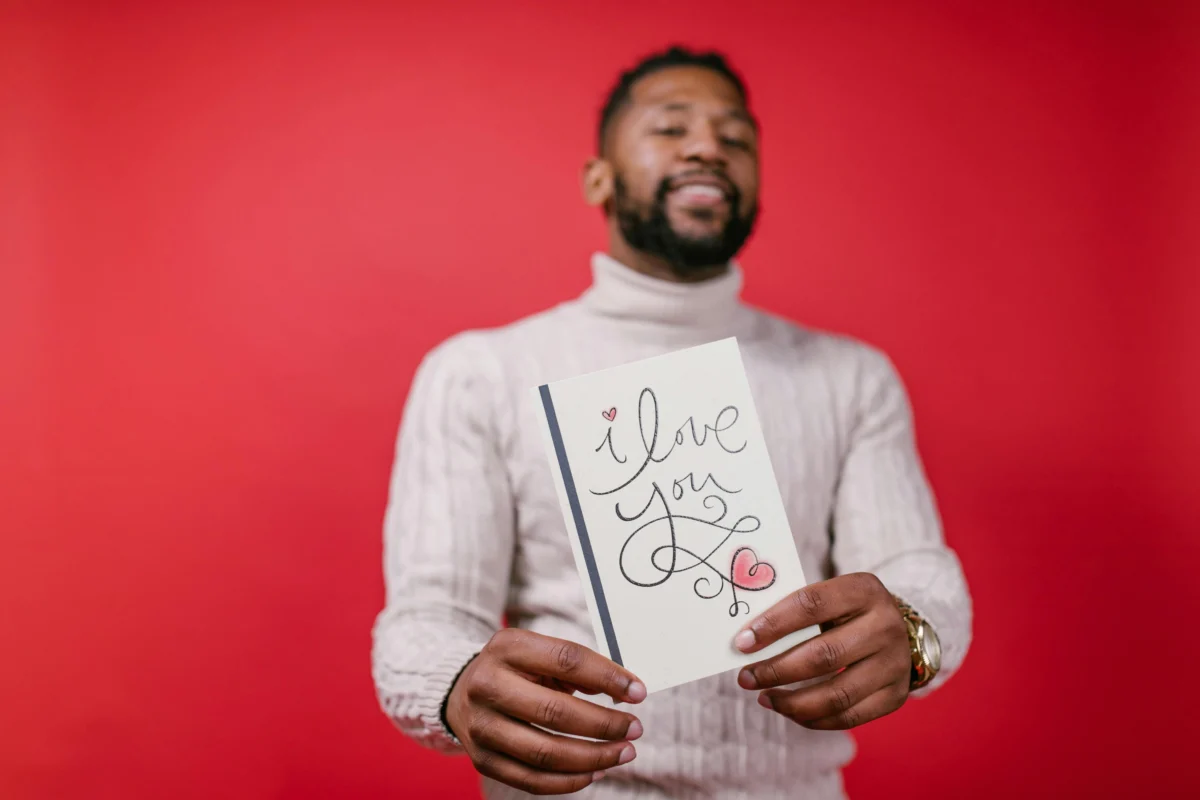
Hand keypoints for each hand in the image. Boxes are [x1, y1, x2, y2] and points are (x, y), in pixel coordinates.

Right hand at [445, 628, 646, 794]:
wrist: (461, 689)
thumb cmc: (515, 669)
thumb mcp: (539, 653)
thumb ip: (577, 667)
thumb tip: (622, 689)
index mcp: (507, 647)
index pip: (566, 660)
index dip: (608, 676)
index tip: (638, 692)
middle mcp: (488, 685)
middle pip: (555, 712)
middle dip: (604, 724)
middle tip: (634, 728)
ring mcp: (482, 726)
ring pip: (546, 753)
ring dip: (594, 757)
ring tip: (623, 752)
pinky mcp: (483, 759)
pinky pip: (532, 780)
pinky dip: (571, 780)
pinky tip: (596, 771)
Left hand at [733, 572, 911, 729]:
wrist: (900, 629)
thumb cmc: (848, 611)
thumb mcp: (831, 597)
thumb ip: (796, 612)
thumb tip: (747, 641)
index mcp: (863, 590)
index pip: (811, 605)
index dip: (773, 625)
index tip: (741, 643)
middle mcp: (885, 626)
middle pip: (823, 655)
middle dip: (776, 670)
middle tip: (746, 678)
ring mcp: (894, 664)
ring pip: (836, 694)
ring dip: (792, 702)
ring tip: (764, 698)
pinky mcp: (895, 695)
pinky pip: (849, 717)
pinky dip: (813, 718)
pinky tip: (790, 711)